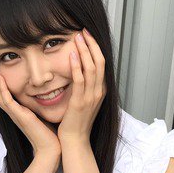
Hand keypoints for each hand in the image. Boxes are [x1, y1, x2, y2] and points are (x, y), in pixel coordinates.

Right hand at [0, 63, 61, 157]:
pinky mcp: (19, 116)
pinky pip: (6, 100)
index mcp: (18, 113)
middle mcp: (14, 113)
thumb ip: (39, 107)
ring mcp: (15, 115)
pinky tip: (1, 78)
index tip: (0, 71)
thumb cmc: (49, 135)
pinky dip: (2, 88)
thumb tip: (46, 96)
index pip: (3, 96)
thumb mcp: (42, 117)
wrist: (51, 149)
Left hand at [57, 28, 106, 145]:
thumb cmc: (76, 123)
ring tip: (77, 37)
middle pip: (99, 62)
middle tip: (83, 31)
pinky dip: (76, 67)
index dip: (95, 48)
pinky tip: (71, 55)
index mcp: (101, 90)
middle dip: (91, 44)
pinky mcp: (80, 102)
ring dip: (84, 51)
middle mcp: (99, 92)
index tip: (87, 36)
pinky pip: (80, 81)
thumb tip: (78, 71)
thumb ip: (84, 87)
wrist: (75, 141)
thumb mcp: (84, 101)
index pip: (101, 64)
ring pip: (91, 68)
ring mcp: (91, 97)